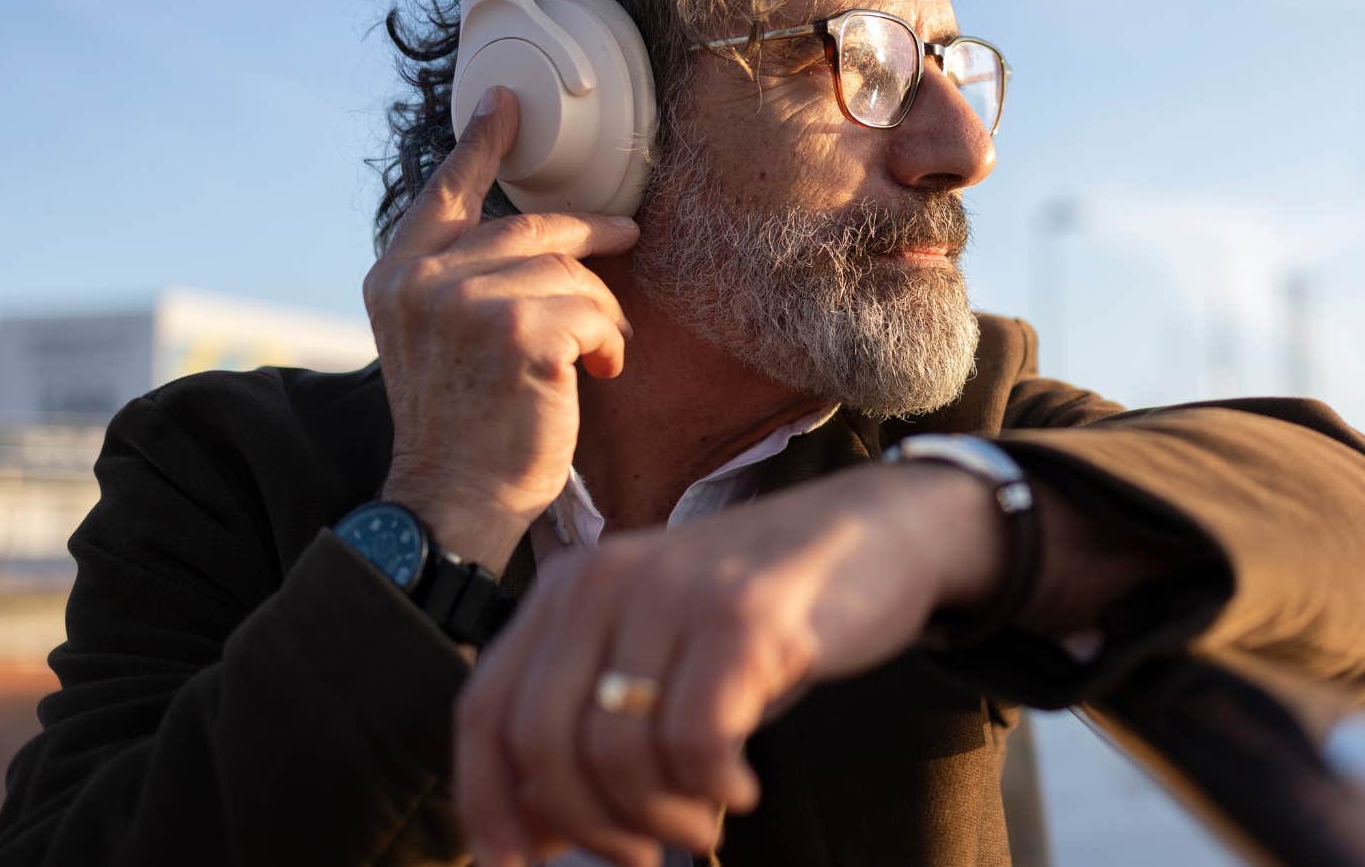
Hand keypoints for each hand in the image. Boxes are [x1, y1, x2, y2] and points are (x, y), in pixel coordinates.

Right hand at [361, 86, 641, 568]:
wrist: (453, 506)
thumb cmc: (462, 435)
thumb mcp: (439, 346)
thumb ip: (460, 288)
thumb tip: (534, 245)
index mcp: (395, 278)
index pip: (443, 196)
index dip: (479, 147)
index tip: (506, 105)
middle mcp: (421, 280)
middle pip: (531, 229)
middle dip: (590, 235)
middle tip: (629, 234)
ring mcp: (467, 301)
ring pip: (571, 274)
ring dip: (600, 317)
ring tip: (596, 360)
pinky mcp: (518, 330)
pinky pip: (594, 312)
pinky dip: (609, 343)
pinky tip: (597, 374)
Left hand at [451, 460, 1001, 866]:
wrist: (879, 530)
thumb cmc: (765, 612)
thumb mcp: (661, 653)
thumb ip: (594, 722)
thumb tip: (537, 836)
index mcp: (568, 588)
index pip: (484, 710)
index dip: (487, 802)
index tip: (515, 862)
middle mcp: (605, 578)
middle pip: (542, 744)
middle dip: (587, 826)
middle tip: (639, 854)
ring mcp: (674, 592)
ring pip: (616, 754)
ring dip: (659, 818)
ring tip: (701, 819)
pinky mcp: (744, 615)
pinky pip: (694, 743)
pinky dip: (713, 790)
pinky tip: (739, 788)